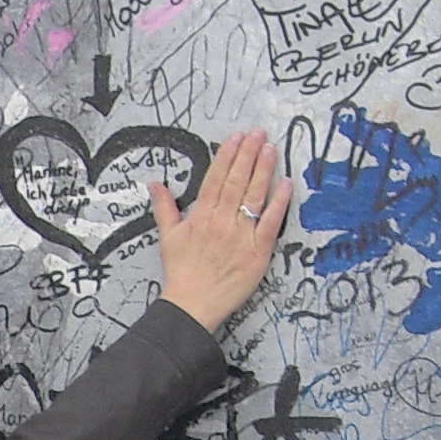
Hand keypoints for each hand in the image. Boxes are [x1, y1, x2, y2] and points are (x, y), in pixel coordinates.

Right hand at [153, 131, 287, 333]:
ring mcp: (241, 236)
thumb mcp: (167, 238)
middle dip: (249, 154)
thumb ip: (164, 208)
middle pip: (237, 181)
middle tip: (259, 134)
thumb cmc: (181, 273)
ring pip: (254, 196)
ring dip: (264, 170)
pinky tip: (285, 183)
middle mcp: (221, 222)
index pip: (216, 178)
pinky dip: (279, 202)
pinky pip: (271, 222)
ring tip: (271, 149)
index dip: (228, 155)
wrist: (191, 306)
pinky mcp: (258, 252)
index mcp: (201, 216)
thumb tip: (155, 184)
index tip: (237, 137)